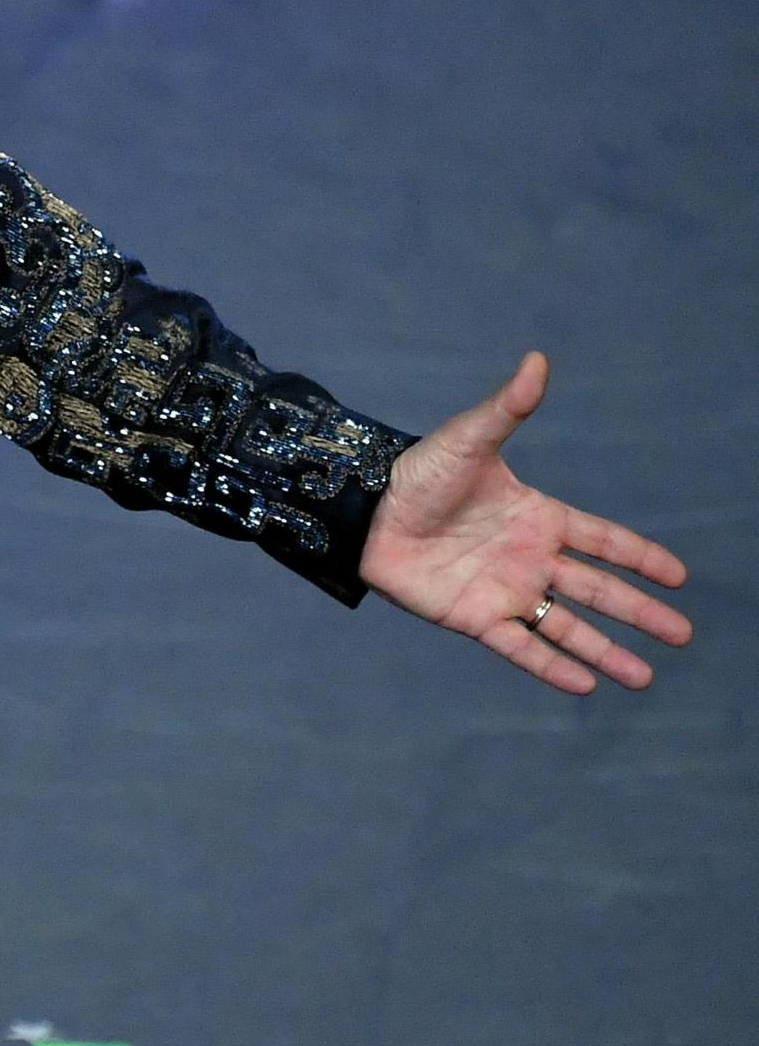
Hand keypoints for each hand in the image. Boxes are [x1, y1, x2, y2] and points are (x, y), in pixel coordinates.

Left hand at [358, 350, 691, 694]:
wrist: (363, 511)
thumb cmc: (416, 473)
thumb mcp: (468, 439)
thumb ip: (507, 408)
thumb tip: (537, 360)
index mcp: (537, 517)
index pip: (603, 540)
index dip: (641, 557)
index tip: (679, 577)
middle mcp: (528, 557)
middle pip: (597, 590)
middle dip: (640, 612)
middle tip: (683, 635)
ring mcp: (504, 590)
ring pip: (567, 626)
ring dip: (606, 651)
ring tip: (645, 678)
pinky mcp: (474, 617)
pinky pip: (521, 647)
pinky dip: (552, 666)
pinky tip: (585, 685)